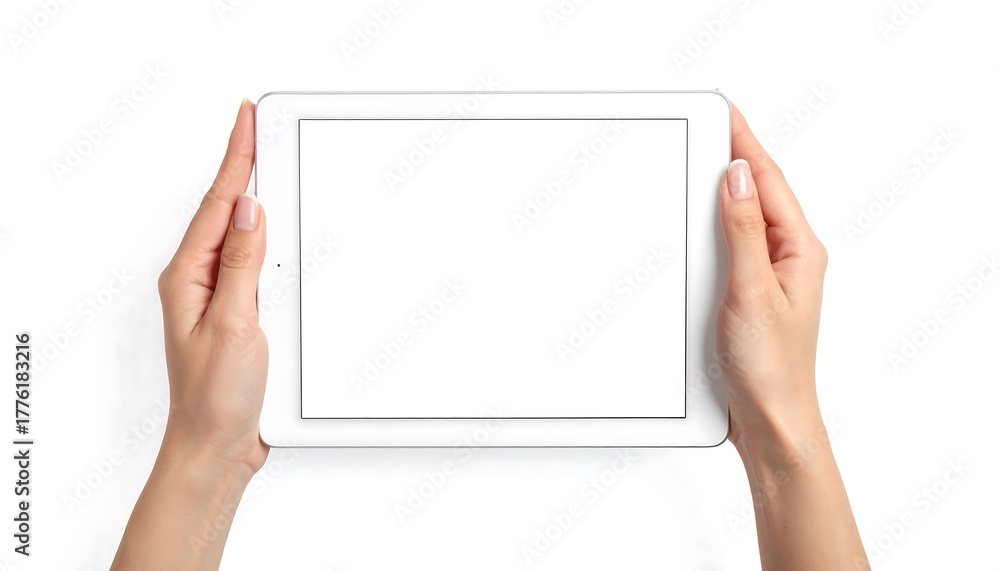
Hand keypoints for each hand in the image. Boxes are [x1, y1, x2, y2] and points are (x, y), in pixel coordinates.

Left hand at [157, 98, 268, 477]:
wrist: (218, 446)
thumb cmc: (216, 396)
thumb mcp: (232, 323)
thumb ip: (241, 264)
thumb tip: (249, 210)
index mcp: (189, 276)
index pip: (218, 205)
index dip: (235, 157)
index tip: (246, 119)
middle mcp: (200, 281)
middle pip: (226, 211)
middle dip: (242, 166)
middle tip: (256, 126)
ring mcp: (219, 296)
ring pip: (241, 235)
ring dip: (255, 199)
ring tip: (264, 162)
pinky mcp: (239, 313)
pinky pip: (254, 264)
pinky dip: (269, 240)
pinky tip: (277, 230)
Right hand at [716, 102, 866, 570]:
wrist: (770, 421)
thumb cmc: (770, 369)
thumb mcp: (752, 292)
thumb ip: (743, 232)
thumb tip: (735, 178)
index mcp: (798, 250)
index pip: (766, 181)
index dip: (744, 142)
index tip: (723, 112)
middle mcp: (787, 257)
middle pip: (757, 191)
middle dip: (734, 153)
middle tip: (711, 121)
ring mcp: (768, 274)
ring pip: (743, 216)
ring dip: (723, 186)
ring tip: (704, 154)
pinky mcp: (748, 291)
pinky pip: (732, 242)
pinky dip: (715, 221)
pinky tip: (701, 216)